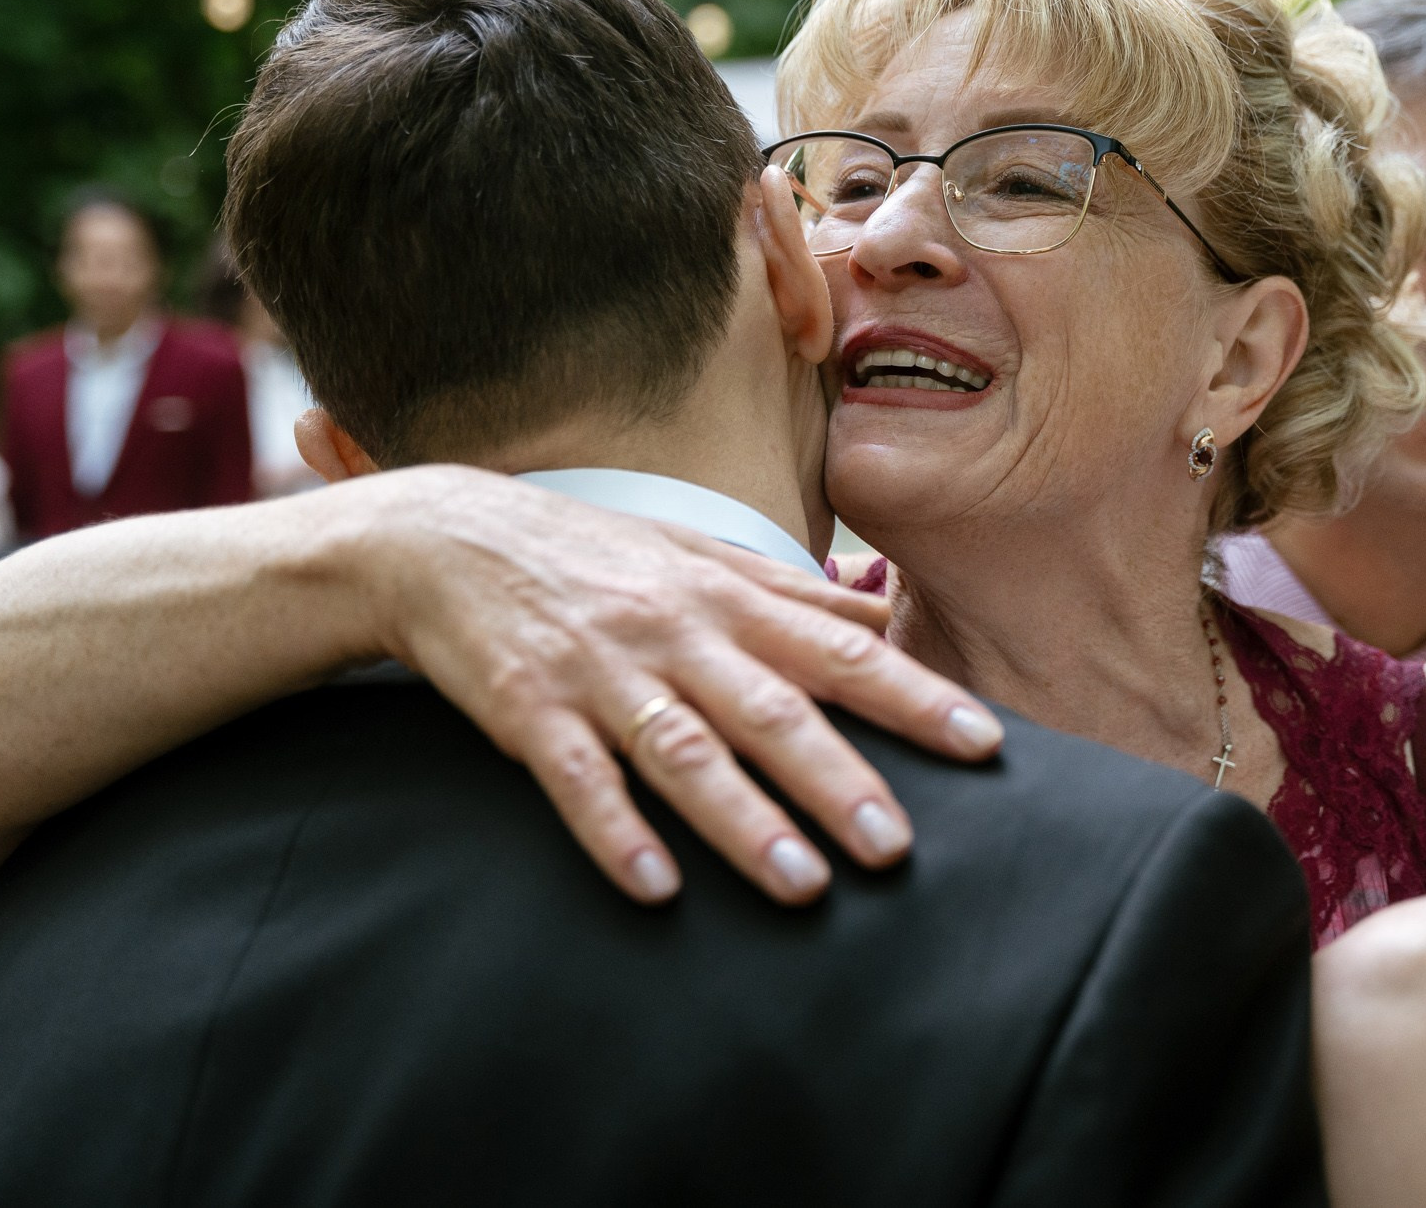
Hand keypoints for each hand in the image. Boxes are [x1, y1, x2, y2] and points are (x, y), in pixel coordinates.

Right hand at [353, 468, 1002, 908]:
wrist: (443, 537)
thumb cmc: (589, 554)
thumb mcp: (695, 552)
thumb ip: (790, 593)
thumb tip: (883, 616)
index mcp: (727, 599)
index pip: (840, 653)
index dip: (913, 698)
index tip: (982, 742)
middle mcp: (676, 633)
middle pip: (773, 713)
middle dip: (840, 781)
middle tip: (898, 848)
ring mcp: (601, 672)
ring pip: (685, 753)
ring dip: (744, 821)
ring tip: (802, 883)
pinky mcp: (527, 708)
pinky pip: (577, 779)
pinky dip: (616, 833)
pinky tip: (656, 888)